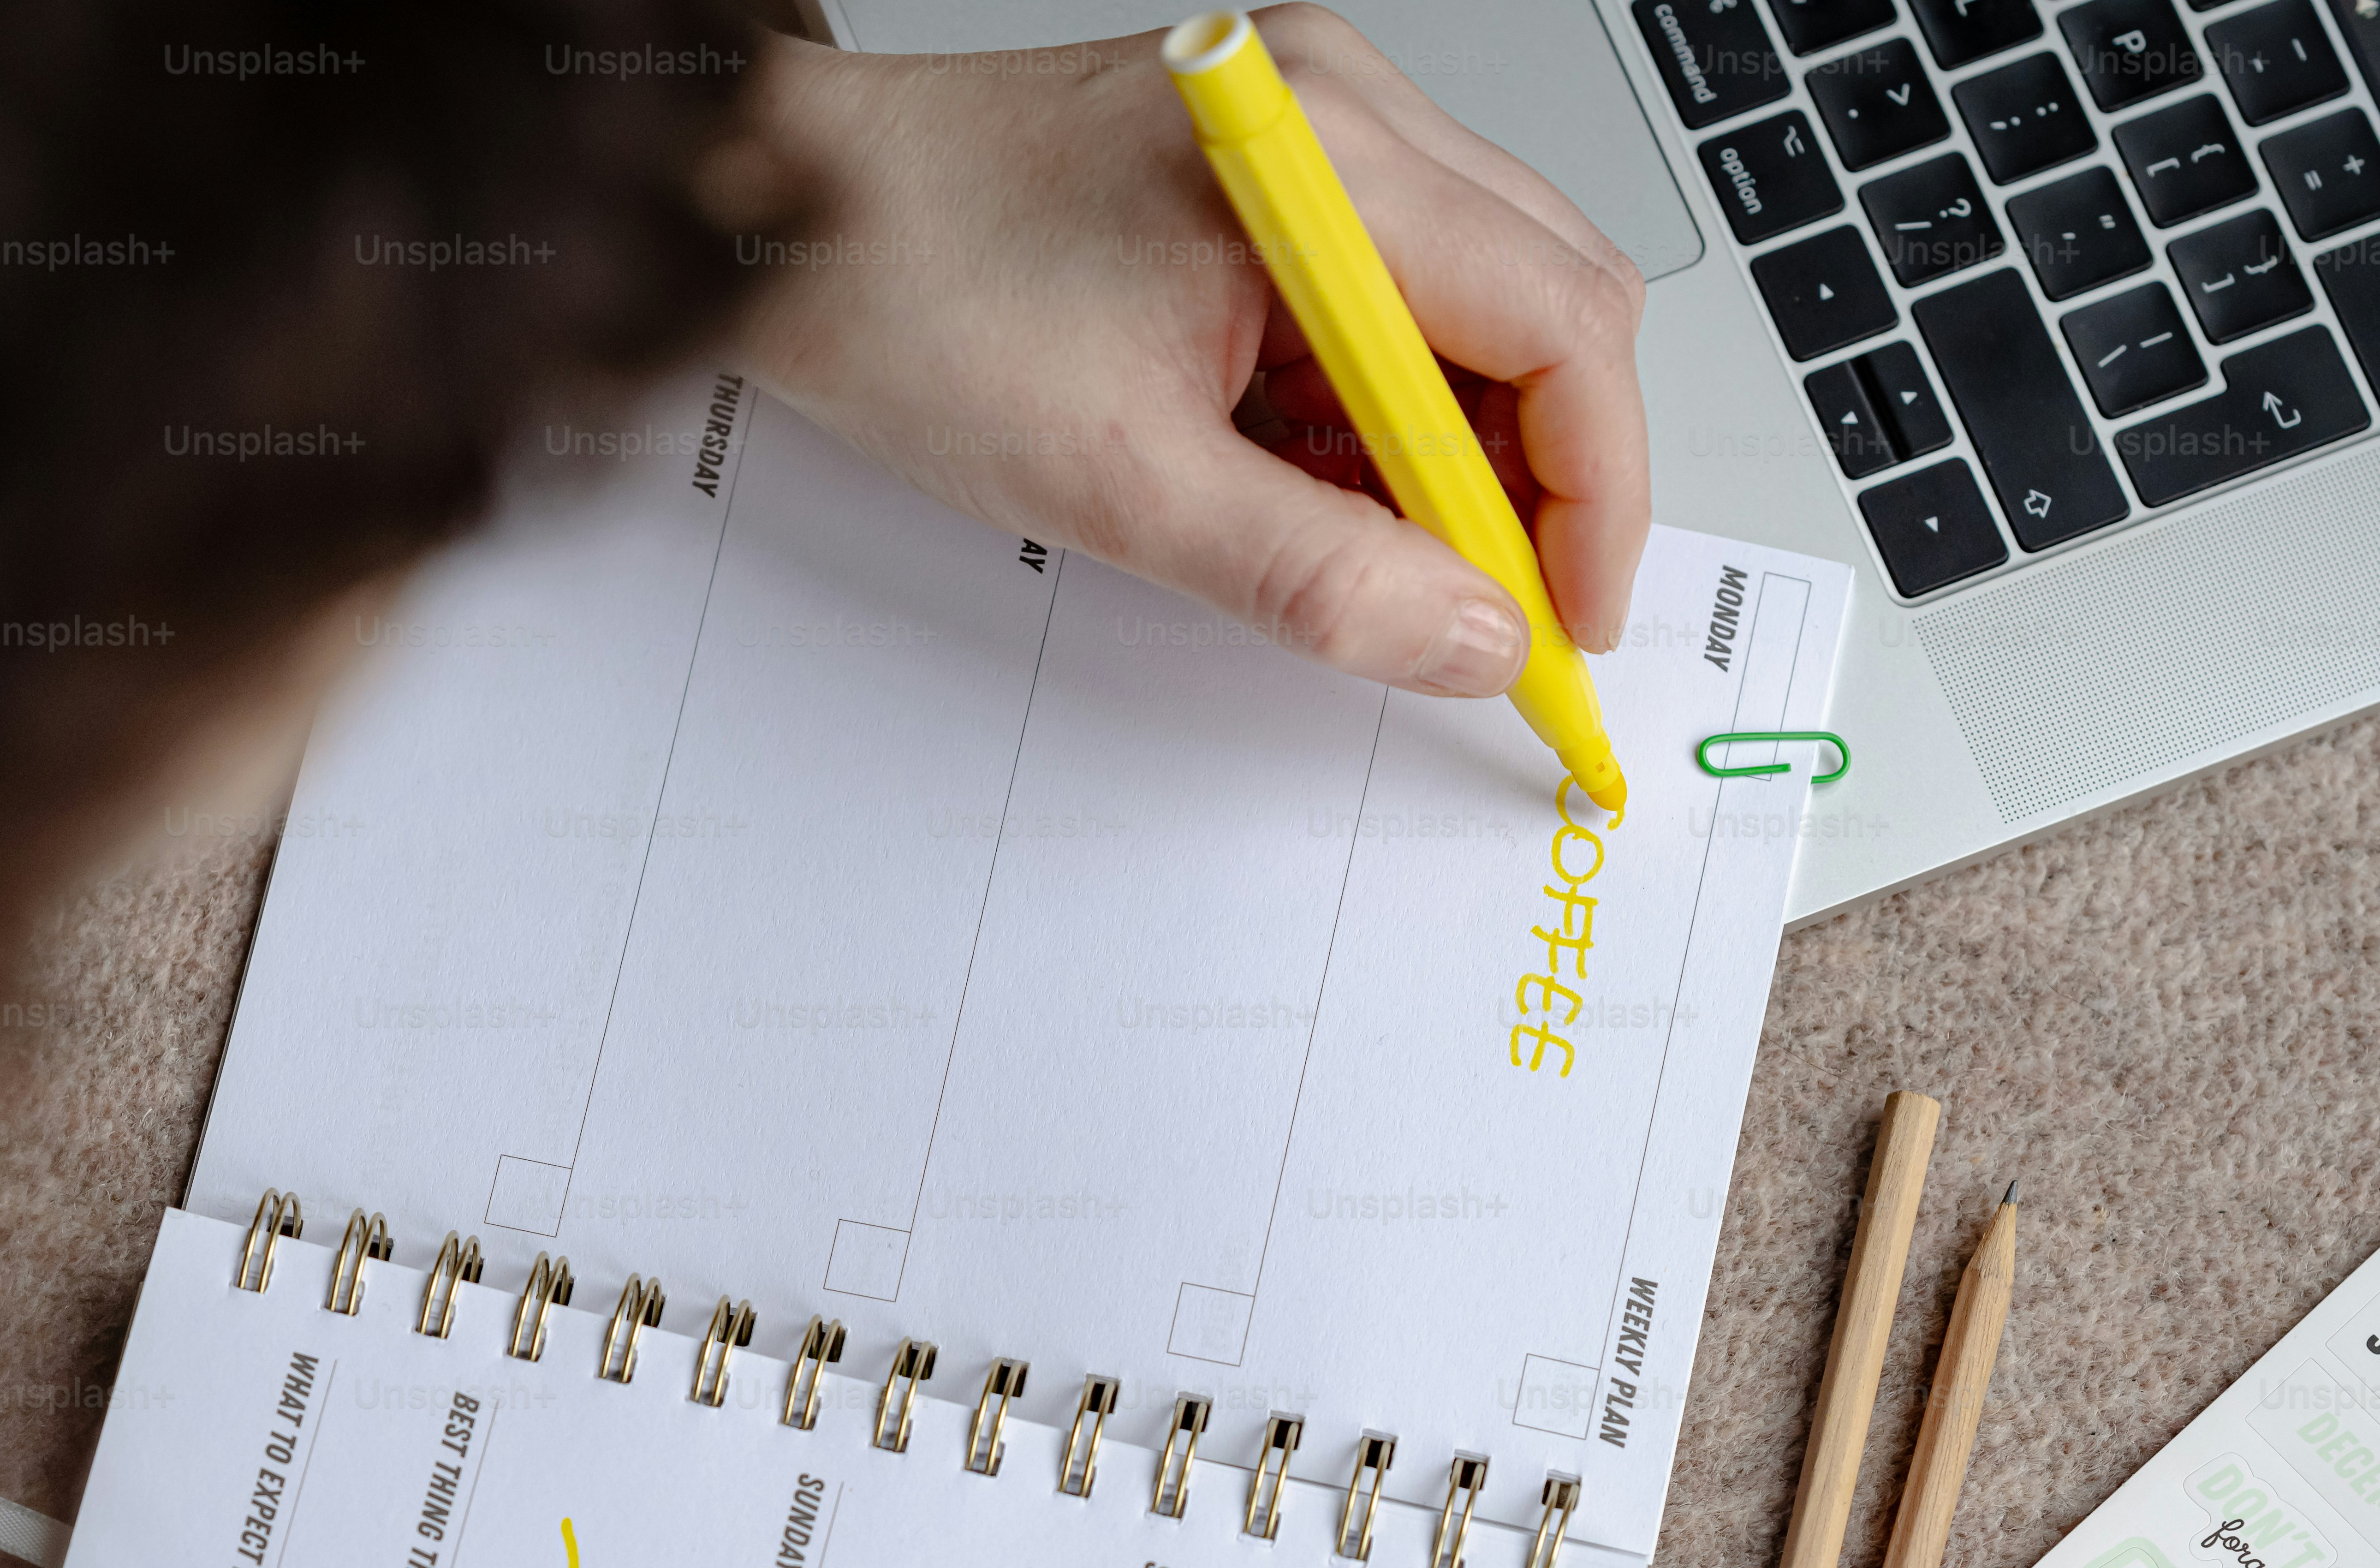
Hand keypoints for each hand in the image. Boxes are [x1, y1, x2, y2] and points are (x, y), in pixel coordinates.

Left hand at [703, 9, 1649, 697]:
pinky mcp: (1276, 170)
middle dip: (1545, 477)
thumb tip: (1474, 642)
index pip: (1564, 331)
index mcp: (1325, 165)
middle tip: (1495, 610)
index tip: (1565, 622)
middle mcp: (1346, 113)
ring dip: (1463, 450)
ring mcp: (1314, 132)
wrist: (787, 218)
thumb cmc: (914, 301)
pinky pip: (1401, 296)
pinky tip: (1323, 477)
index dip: (1593, 497)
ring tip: (1384, 549)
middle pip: (1556, 305)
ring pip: (1487, 307)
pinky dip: (1391, 408)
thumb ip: (1320, 578)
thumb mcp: (1123, 484)